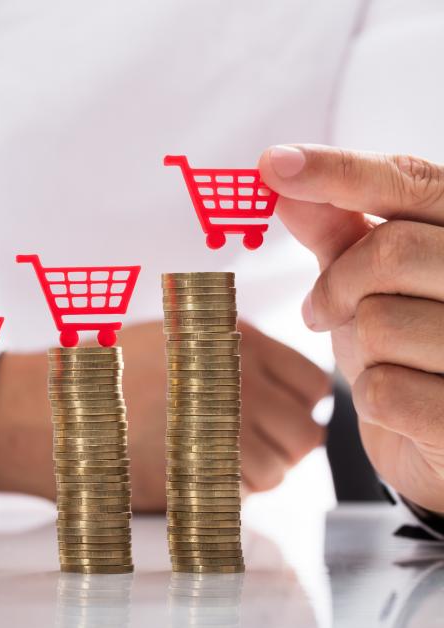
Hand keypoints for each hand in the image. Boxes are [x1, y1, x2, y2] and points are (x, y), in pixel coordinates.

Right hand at [0, 322, 328, 510]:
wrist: (44, 412)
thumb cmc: (99, 376)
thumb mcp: (170, 336)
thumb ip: (230, 353)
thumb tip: (283, 389)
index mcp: (233, 341)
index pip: (313, 386)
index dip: (298, 407)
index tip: (276, 417)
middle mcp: (237, 381)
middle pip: (305, 433)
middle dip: (282, 446)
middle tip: (243, 449)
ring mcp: (220, 429)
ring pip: (279, 471)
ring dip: (253, 475)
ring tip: (207, 463)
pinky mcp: (199, 474)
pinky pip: (242, 497)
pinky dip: (224, 496)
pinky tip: (188, 477)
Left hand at [259, 144, 443, 511]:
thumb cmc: (413, 353)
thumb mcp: (371, 284)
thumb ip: (337, 231)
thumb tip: (280, 175)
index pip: (412, 182)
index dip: (339, 172)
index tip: (270, 165)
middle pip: (389, 253)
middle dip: (336, 288)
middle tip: (324, 312)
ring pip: (380, 323)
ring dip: (357, 349)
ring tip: (383, 362)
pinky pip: (385, 390)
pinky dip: (372, 400)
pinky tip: (401, 406)